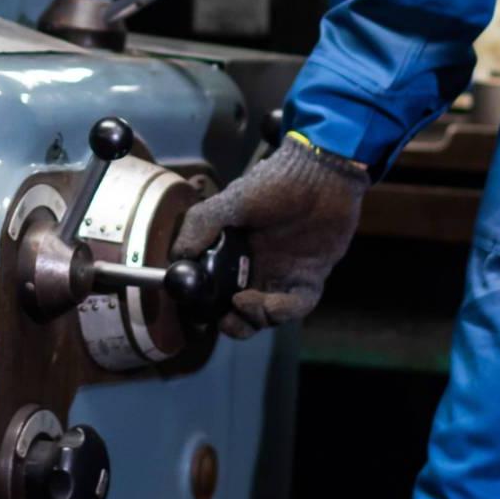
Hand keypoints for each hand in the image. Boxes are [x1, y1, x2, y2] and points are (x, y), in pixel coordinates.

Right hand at [172, 135, 366, 337]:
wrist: (323, 175)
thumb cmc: (275, 183)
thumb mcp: (231, 201)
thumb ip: (201, 225)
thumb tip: (176, 256)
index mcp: (234, 251)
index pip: (215, 287)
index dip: (206, 304)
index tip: (197, 311)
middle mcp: (257, 267)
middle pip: (240, 309)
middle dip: (231, 323)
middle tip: (224, 320)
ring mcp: (283, 274)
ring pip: (266, 313)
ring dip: (253, 318)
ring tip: (244, 303)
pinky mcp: (309, 277)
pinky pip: (296, 305)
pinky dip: (282, 311)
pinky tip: (271, 304)